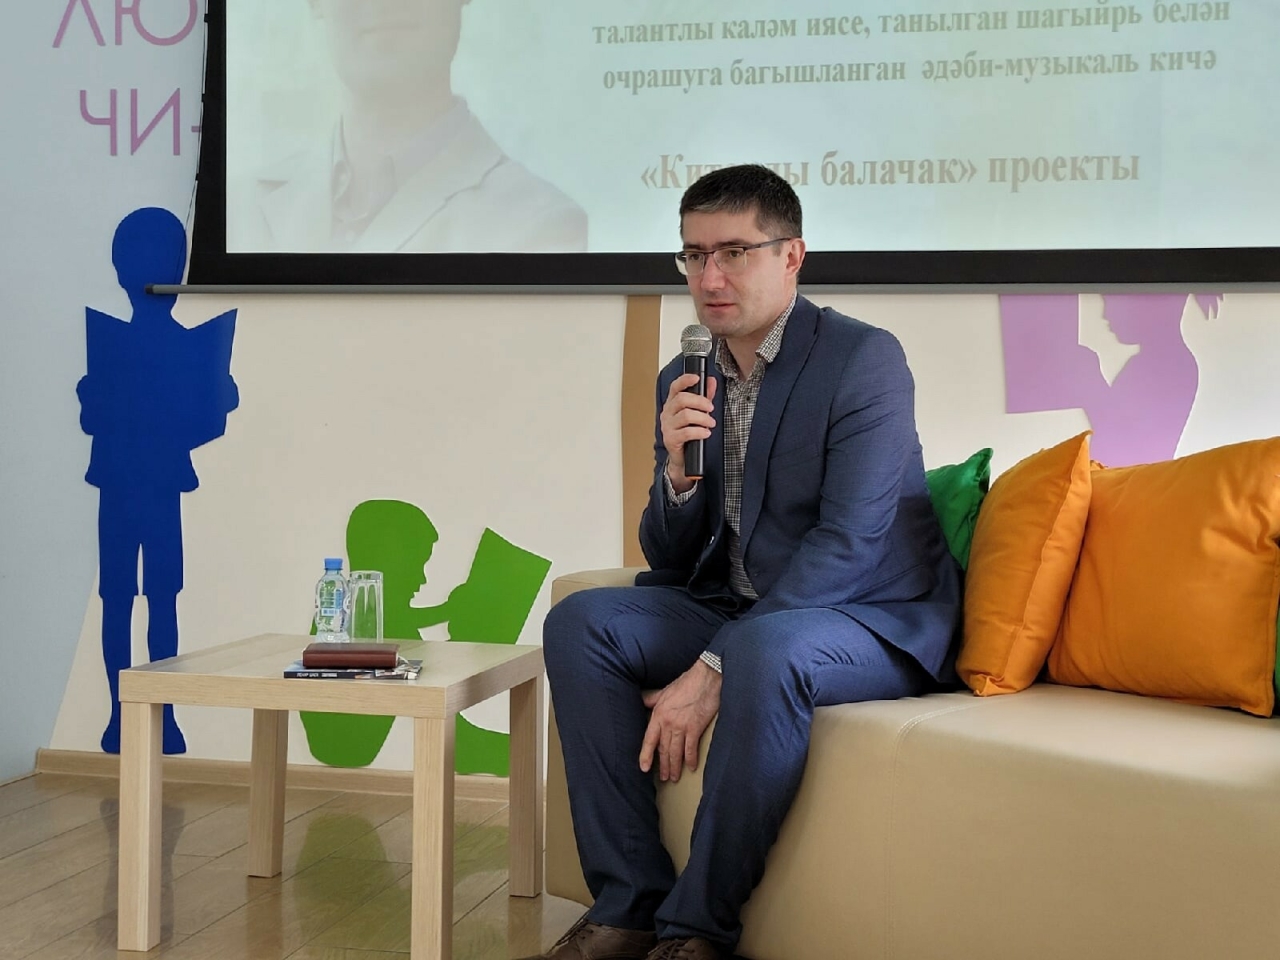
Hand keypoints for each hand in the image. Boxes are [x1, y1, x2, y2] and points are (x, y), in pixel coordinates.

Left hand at [639, 659, 720, 782]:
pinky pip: (691, 748)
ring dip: (675, 766)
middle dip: (664, 765)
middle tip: (664, 777)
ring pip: (676, 752)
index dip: (646, 755)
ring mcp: (682, 726)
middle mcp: (668, 723)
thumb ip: (653, 700)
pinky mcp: (696, 728)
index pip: (649, 740)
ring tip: (675, 777)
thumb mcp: (664, 691)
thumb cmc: (686, 682)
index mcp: (658, 714)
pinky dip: (690, 759)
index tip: (644, 768)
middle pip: (663, 749)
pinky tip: (691, 767)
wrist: (705, 678)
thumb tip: (643, 702)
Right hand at [660, 374, 717, 493]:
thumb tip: (711, 381)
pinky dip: (699, 432)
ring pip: (685, 415)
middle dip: (700, 401)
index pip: (675, 387)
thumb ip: (704, 396)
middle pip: (681, 399)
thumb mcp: (697, 412)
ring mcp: (667, 427)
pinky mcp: (671, 439)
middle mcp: (667, 413)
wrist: (682, 458)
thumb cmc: (688, 433)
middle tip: (711, 407)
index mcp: (672, 404)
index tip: (697, 378)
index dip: (685, 380)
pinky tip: (706, 433)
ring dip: (702, 418)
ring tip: (711, 423)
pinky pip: (686, 433)